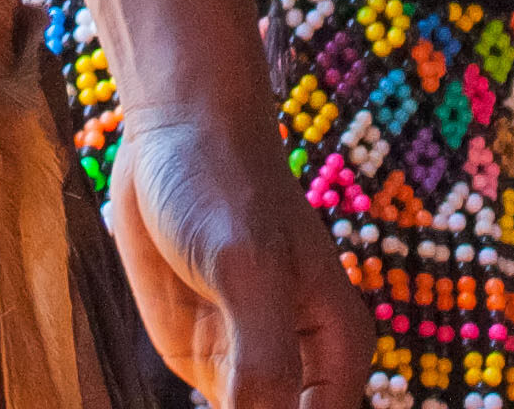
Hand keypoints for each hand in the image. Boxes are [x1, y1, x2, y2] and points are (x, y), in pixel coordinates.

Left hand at [100, 104, 370, 408]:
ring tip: (198, 370)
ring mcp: (250, 368)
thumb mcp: (247, 270)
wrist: (176, 132)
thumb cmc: (225, 184)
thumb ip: (265, 364)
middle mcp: (301, 371)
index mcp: (337, 354)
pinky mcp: (205, 360)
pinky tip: (178, 405)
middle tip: (213, 399)